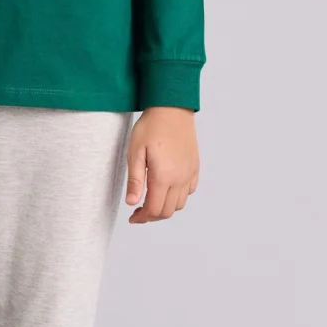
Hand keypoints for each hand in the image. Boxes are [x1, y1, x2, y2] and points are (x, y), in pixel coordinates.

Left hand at [125, 106, 199, 223]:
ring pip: (179, 204)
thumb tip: (132, 203)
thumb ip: (135, 180)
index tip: (132, 217)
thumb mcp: (135, 152)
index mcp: (164, 177)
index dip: (142, 218)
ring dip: (165, 207)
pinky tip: (166, 188)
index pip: (154, 210)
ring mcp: (190, 173)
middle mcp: (180, 178)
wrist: (172, 108)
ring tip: (151, 200)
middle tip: (139, 211)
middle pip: (168, 211)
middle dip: (152, 216)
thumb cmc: (151, 127)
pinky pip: (189, 191)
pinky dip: (177, 197)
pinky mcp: (195, 166)